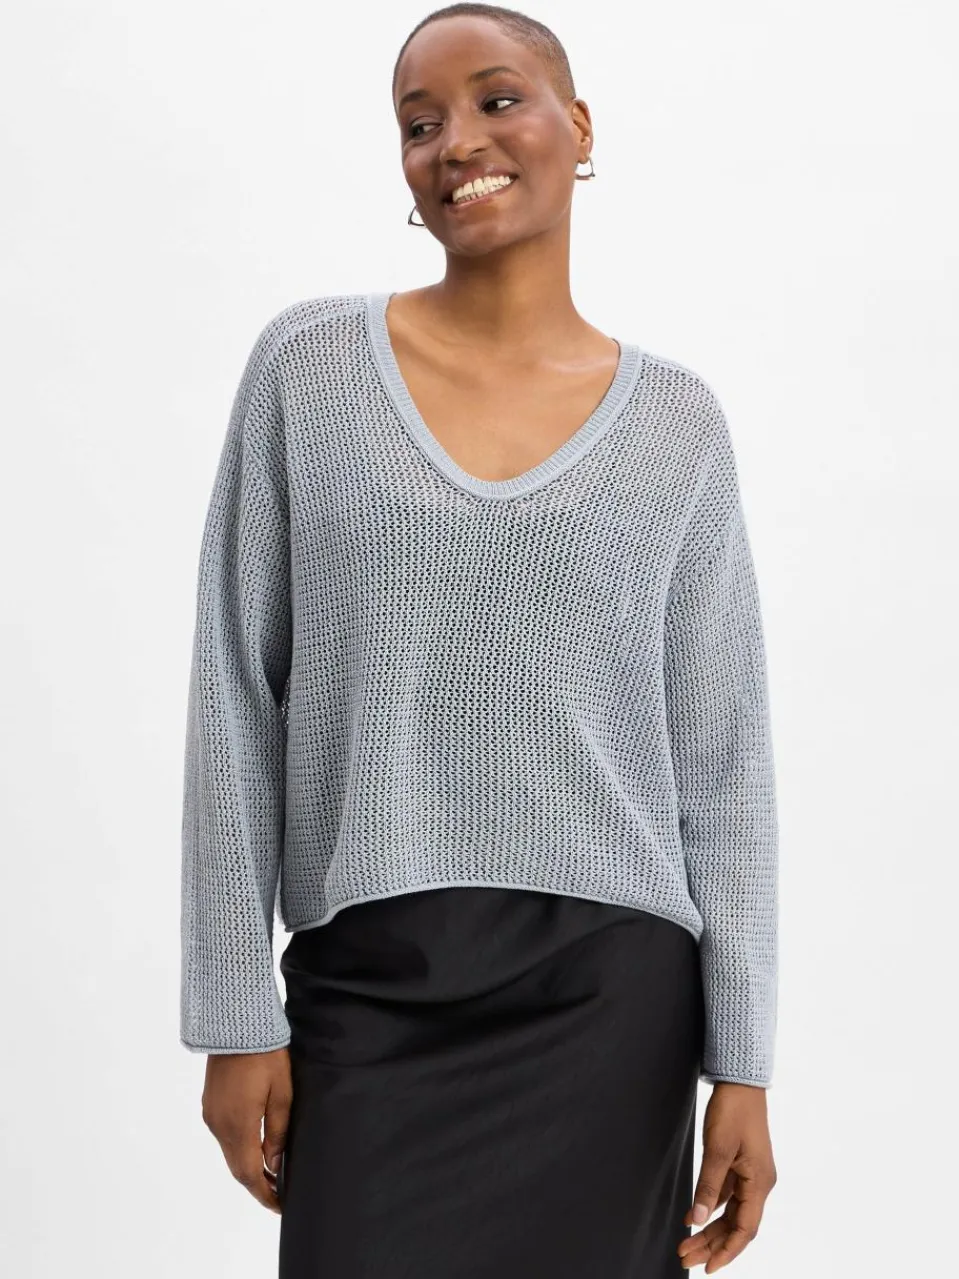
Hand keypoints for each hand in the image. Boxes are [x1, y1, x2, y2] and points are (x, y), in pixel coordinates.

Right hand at [201, 1047, 292, 1213]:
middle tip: (278, 1193)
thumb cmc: (266, 1055)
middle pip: (237, 1167)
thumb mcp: (282, 1093)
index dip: (265, 1193)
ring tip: (271, 1173)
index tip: (280, 1204)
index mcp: (238, 1125)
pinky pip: (224, 1136)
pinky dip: (239, 1149)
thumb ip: (277, 1132)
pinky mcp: (209, 1104)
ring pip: (229, 1153)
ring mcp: (211, 1114)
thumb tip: (274, 1165)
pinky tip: (254, 1147)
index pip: (249, 1173)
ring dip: (247, 1166)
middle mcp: (219, 1125)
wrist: (236, 1023)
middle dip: (257, 1183)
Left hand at [676, 1082, 776, 1271]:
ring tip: (687, 1244)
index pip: (745, 1229)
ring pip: (730, 1212)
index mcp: (760, 1183)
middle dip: (712, 1244)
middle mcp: (759, 1183)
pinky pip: (726, 1195)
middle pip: (736, 1224)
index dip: (727, 1251)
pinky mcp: (740, 1165)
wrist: (740, 1081)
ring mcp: (750, 1174)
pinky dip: (710, 1207)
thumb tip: (697, 1219)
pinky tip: (692, 1216)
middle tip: (686, 1258)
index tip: (708, 1267)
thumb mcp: (717, 1149)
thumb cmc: (733, 1110)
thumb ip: (707, 1186)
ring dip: (710, 1229)